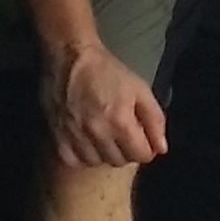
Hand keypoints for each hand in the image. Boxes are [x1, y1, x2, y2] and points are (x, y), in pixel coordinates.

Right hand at [42, 42, 168, 167]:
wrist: (71, 58)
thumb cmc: (108, 72)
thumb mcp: (140, 89)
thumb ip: (155, 120)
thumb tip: (161, 149)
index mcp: (121, 121)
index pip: (141, 155)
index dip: (145, 148)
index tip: (141, 138)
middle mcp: (98, 133)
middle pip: (120, 160)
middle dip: (126, 150)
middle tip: (122, 134)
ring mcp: (76, 137)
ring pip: (97, 162)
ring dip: (104, 153)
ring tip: (104, 136)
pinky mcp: (58, 137)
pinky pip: (74, 160)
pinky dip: (81, 156)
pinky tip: (85, 142)